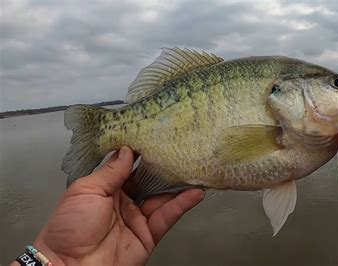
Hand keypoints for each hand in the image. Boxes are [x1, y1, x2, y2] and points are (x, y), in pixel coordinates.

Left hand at [24, 147, 203, 265]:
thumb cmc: (68, 229)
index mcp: (104, 190)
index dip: (140, 154)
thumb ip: (111, 171)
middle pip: (149, 181)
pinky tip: (194, 193)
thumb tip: (127, 151)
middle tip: (178, 151)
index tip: (154, 139)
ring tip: (192, 169)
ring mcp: (137, 219)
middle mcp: (123, 203)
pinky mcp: (149, 235)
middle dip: (163, 167)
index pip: (128, 168)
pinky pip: (168, 217)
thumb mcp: (86, 190)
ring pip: (162, 197)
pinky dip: (182, 204)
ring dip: (178, 184)